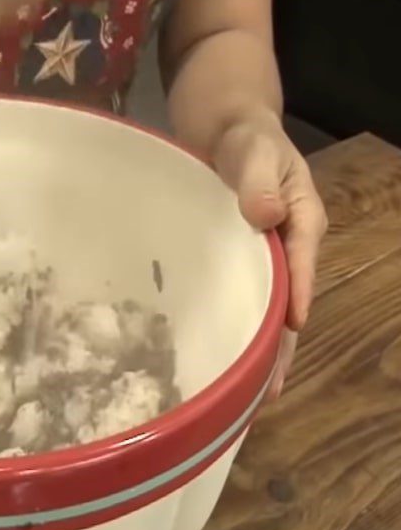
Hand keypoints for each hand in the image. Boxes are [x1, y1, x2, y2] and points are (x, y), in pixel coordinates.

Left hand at [211, 110, 327, 397]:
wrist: (226, 134)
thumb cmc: (248, 139)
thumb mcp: (255, 150)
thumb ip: (259, 180)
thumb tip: (265, 214)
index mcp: (302, 218)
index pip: (302, 259)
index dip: (297, 292)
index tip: (292, 328)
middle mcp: (288, 246)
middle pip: (289, 299)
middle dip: (281, 346)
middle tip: (268, 390)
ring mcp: (264, 259)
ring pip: (269, 309)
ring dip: (263, 350)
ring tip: (252, 395)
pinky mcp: (239, 264)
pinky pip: (245, 300)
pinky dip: (241, 328)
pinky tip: (229, 360)